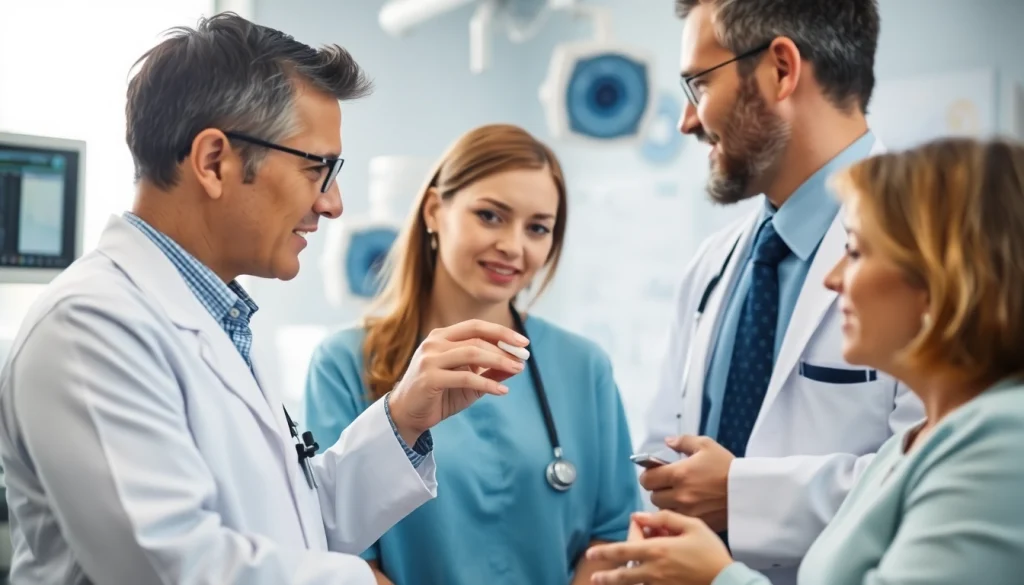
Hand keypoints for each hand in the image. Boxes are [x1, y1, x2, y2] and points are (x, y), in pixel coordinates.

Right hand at [387, 319, 527, 442]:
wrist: (407, 414)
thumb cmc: (439, 395)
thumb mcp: (469, 382)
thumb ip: (489, 372)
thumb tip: (518, 365)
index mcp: (442, 337)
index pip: (476, 326)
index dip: (501, 331)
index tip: (523, 343)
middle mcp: (434, 343)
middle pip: (476, 338)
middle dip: (504, 348)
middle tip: (523, 359)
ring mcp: (429, 359)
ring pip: (472, 354)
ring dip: (499, 361)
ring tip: (517, 370)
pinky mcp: (429, 378)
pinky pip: (465, 377)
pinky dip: (487, 384)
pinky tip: (501, 391)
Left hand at [586, 511, 732, 584]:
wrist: (726, 579)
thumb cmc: (710, 550)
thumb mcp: (692, 525)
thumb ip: (664, 518)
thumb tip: (638, 516)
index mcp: (658, 550)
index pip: (623, 550)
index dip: (605, 552)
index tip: (593, 552)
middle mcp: (654, 570)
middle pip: (623, 573)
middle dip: (606, 575)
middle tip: (594, 576)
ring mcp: (660, 584)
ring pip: (632, 584)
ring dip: (617, 583)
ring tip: (605, 583)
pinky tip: (634, 584)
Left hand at [639, 436, 732, 532]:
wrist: (748, 490)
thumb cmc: (727, 467)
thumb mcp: (706, 445)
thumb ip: (683, 442)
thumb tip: (668, 442)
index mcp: (678, 474)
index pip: (646, 479)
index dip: (648, 475)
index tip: (655, 473)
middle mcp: (679, 495)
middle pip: (653, 497)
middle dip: (658, 490)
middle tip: (669, 484)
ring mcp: (688, 512)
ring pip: (664, 511)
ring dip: (667, 504)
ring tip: (679, 496)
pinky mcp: (697, 522)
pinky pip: (679, 520)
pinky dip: (679, 514)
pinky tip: (690, 507)